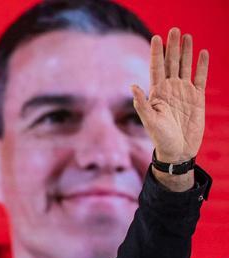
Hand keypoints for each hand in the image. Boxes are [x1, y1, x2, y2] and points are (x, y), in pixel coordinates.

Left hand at [131, 28, 208, 164]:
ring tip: (186, 36)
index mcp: (157, 93)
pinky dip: (202, 66)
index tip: (156, 37)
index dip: (156, 53)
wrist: (178, 151)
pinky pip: (200, 78)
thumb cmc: (161, 139)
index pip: (156, 68)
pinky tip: (203, 53)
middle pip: (171, 63)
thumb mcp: (150, 122)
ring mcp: (184, 92)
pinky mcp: (197, 97)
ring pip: (185, 67)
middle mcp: (170, 89)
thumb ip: (142, 105)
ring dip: (186, 52)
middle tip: (174, 29)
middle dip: (172, 47)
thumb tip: (132, 86)